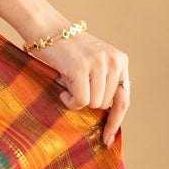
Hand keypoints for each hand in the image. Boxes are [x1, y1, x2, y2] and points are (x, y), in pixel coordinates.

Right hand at [24, 28, 130, 147]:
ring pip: (93, 104)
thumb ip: (104, 82)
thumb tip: (106, 116)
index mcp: (120, 60)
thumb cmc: (64, 51)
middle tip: (73, 84)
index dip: (115, 122)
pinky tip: (62, 86)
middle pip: (105, 105)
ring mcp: (99, 64)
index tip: (108, 140)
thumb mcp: (92, 63)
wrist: (45, 28)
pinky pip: (80, 101)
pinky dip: (69, 99)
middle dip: (87, 101)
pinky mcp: (81, 68)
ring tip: (67, 82)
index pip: (124, 100)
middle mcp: (114, 61)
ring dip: (77, 100)